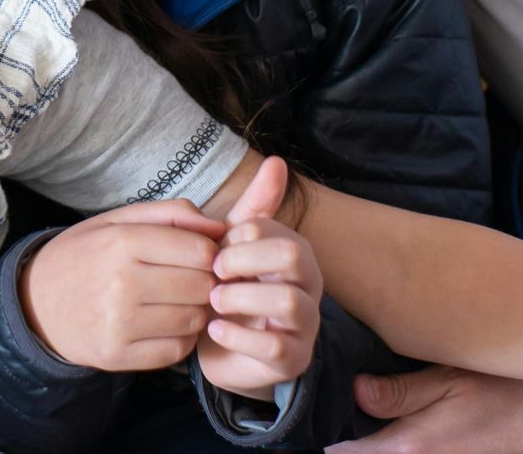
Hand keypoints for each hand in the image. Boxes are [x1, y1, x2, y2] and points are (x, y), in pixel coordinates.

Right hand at [19, 198, 227, 371]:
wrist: (36, 302)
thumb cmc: (84, 255)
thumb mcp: (117, 220)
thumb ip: (170, 214)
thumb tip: (219, 227)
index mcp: (121, 242)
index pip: (200, 250)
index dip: (210, 252)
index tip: (199, 255)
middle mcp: (121, 283)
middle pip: (201, 286)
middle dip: (206, 282)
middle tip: (190, 279)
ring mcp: (119, 324)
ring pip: (194, 320)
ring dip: (195, 311)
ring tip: (177, 300)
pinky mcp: (118, 355)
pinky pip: (176, 350)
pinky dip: (180, 338)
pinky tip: (164, 324)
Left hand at [201, 156, 321, 395]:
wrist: (223, 347)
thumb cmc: (231, 286)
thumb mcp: (235, 245)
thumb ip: (254, 207)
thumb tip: (278, 161)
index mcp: (296, 251)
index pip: (273, 228)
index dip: (237, 237)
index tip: (214, 250)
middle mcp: (309, 285)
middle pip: (292, 254)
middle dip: (245, 260)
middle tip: (214, 272)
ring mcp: (305, 325)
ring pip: (287, 302)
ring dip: (240, 298)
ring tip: (213, 302)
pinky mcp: (293, 360)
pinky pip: (275, 347)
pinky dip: (238, 336)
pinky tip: (215, 329)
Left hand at [328, 368, 522, 453]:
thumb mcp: (455, 378)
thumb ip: (401, 392)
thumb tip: (356, 394)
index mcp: (413, 450)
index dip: (322, 439)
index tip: (302, 418)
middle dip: (348, 441)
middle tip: (332, 410)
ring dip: (379, 443)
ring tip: (364, 416)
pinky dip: (403, 446)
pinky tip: (402, 427)